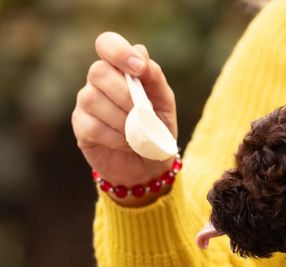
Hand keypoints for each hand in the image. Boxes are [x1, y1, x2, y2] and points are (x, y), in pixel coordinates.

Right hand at [72, 32, 178, 206]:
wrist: (151, 164)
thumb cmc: (157, 128)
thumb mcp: (164, 102)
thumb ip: (154, 77)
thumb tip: (140, 52)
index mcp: (120, 70)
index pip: (107, 43)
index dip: (118, 51)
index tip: (138, 68)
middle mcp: (98, 82)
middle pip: (99, 72)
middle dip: (126, 95)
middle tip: (143, 114)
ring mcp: (86, 103)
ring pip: (94, 100)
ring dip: (124, 120)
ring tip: (138, 133)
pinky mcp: (81, 127)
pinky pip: (93, 126)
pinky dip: (116, 137)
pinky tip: (127, 144)